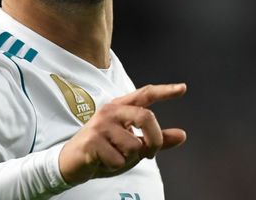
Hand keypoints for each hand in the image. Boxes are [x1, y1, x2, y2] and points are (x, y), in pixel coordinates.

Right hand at [58, 83, 186, 184]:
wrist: (72, 163)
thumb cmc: (104, 151)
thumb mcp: (133, 145)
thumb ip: (156, 139)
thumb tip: (182, 135)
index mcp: (120, 107)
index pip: (145, 94)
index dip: (165, 91)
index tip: (183, 88)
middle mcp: (110, 111)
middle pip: (146, 117)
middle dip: (155, 140)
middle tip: (150, 154)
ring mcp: (100, 125)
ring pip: (134, 145)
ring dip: (129, 159)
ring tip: (114, 157)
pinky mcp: (92, 141)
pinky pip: (119, 160)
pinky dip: (116, 167)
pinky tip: (103, 162)